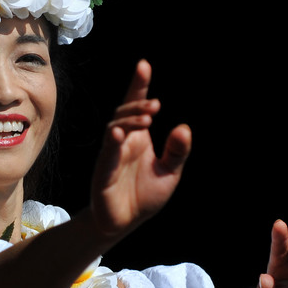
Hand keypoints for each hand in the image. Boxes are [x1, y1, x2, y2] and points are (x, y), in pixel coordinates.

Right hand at [89, 60, 190, 239]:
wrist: (125, 222)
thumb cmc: (145, 195)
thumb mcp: (170, 172)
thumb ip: (177, 151)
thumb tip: (184, 127)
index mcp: (138, 137)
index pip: (136, 106)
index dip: (139, 85)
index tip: (144, 65)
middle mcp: (122, 141)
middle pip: (125, 113)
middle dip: (138, 104)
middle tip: (156, 105)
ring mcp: (111, 154)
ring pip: (115, 127)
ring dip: (130, 120)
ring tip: (147, 118)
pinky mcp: (103, 171)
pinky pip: (107, 152)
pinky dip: (113, 141)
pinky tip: (120, 133)